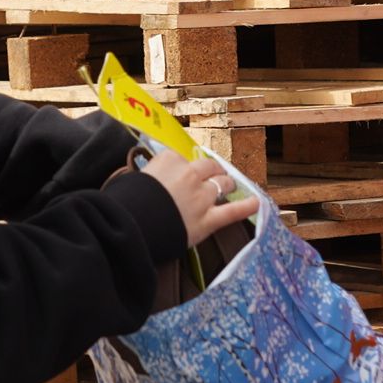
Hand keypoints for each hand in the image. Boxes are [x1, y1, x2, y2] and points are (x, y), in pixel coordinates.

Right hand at [139, 151, 259, 248]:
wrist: (129, 225)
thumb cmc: (126, 202)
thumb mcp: (133, 178)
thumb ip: (149, 175)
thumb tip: (153, 180)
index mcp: (169, 160)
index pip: (182, 157)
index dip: (184, 166)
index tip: (182, 172)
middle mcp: (189, 174)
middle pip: (209, 167)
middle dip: (213, 171)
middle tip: (214, 175)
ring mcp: (201, 197)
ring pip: (223, 184)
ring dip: (227, 184)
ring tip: (229, 186)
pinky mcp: (207, 220)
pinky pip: (232, 212)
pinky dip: (246, 207)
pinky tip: (257, 204)